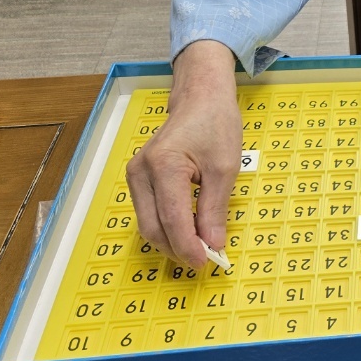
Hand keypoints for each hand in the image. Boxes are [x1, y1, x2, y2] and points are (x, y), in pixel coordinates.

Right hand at [125, 40, 241, 267]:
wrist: (200, 97)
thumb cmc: (215, 124)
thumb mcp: (225, 168)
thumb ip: (215, 210)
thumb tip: (212, 245)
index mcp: (164, 166)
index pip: (172, 220)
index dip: (189, 247)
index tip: (207, 262)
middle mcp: (141, 172)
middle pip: (153, 228)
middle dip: (177, 249)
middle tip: (205, 260)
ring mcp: (135, 174)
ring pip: (147, 224)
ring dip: (171, 241)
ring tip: (199, 247)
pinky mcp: (138, 178)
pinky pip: (148, 212)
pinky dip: (166, 226)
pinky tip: (187, 230)